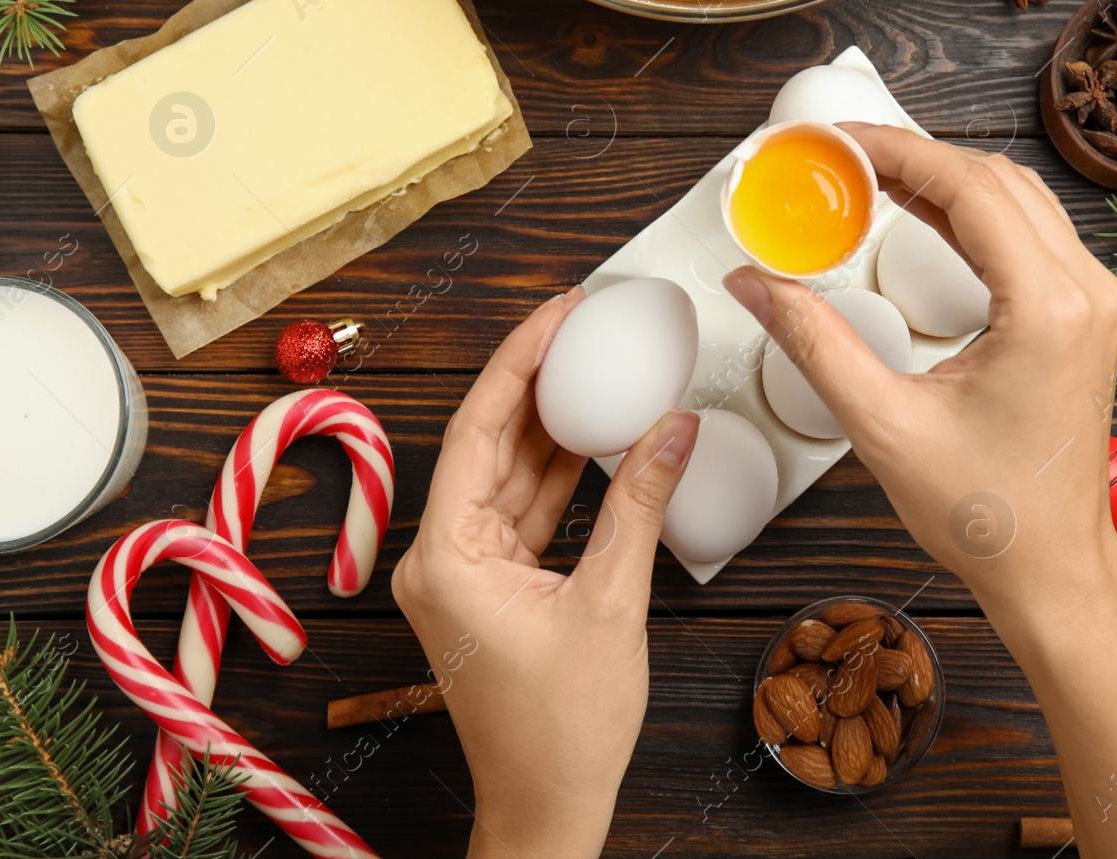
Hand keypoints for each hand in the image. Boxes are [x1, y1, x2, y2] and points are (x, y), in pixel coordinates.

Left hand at [392, 288, 698, 858]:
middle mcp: (442, 558)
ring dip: (554, 425)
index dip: (520, 359)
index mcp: (446, 556)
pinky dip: (563, 476)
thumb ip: (641, 504)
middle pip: (489, 441)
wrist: (549, 806)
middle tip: (583, 322)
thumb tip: (674, 427)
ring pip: (510, 474)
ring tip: (596, 365)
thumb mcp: (612, 603)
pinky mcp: (495, 588)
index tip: (559, 311)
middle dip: (538, 380)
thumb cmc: (563, 729)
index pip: (478, 426)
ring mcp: (466, 573)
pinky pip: (526, 511)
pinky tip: (596, 436)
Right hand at [722, 124, 1116, 612]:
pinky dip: (972, 213)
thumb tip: (757, 283)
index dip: (897, 150)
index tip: (840, 140)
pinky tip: (921, 215)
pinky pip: (1029, 235)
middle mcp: (1085, 292)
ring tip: (871, 178)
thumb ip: (813, 342)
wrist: (1052, 568)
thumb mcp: (883, 424)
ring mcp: (1093, 303)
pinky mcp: (1084, 319)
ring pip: (1017, 199)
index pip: (969, 187)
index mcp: (1049, 308)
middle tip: (842, 156)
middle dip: (914, 156)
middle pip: (995, 180)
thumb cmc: (989, 514)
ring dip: (944, 179)